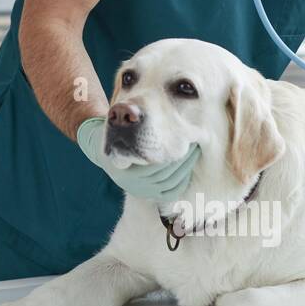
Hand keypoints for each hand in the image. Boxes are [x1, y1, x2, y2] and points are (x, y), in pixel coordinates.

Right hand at [76, 117, 200, 201]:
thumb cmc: (116, 138)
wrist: (110, 159)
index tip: (183, 141)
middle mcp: (132, 184)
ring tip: (194, 153)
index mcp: (123, 169)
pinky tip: (188, 169)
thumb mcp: (115, 127)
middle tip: (194, 145)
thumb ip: (124, 119)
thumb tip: (133, 109)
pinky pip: (171, 192)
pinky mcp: (150, 196)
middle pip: (164, 172)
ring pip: (170, 182)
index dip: (170, 153)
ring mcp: (142, 191)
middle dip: (182, 159)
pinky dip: (182, 182)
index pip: (153, 163)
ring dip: (185, 168)